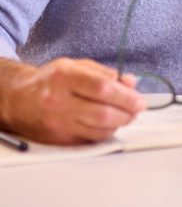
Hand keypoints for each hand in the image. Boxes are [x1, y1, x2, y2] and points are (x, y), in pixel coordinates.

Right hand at [0, 57, 146, 144]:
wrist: (17, 99)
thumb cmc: (51, 80)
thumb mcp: (77, 66)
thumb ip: (105, 73)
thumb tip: (131, 83)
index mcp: (65, 77)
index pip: (103, 88)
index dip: (126, 96)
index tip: (140, 100)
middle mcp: (59, 101)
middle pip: (103, 114)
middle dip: (127, 113)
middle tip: (137, 109)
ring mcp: (57, 123)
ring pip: (98, 131)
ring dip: (119, 124)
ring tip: (125, 115)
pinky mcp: (57, 140)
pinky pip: (89, 140)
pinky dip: (105, 133)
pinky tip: (109, 124)